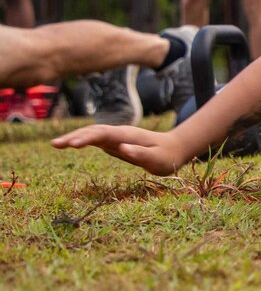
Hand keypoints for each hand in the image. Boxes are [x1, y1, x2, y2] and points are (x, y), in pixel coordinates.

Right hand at [51, 125, 193, 175]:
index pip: (105, 134)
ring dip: (74, 137)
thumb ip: (141, 154)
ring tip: (56, 144)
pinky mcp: (114, 143)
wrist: (174, 148)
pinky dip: (81, 141)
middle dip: (74, 136)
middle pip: (94, 131)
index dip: (88, 138)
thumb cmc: (167, 156)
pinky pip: (95, 140)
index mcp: (129, 136)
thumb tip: (122, 148)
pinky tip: (69, 145)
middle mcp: (120, 133)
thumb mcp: (157, 159)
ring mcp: (116, 137)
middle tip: (55, 144)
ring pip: (92, 134)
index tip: (73, 145)